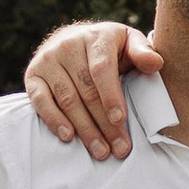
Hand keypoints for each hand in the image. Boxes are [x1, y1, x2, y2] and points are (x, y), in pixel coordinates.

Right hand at [26, 19, 158, 160]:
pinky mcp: (33, 74)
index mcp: (96, 37)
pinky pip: (40, 100)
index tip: (120, 120)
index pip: (101, 69)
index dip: (111, 96)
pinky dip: (53, 119)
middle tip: (119, 148)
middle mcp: (68, 45)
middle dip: (104, 123)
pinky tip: (68, 136)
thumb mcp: (129, 43)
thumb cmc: (110, 48)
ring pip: (67, 99)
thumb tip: (156, 62)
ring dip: (84, 129)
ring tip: (100, 151)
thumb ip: (142, 52)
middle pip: (86, 90)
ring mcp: (48, 59)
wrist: (74, 39)